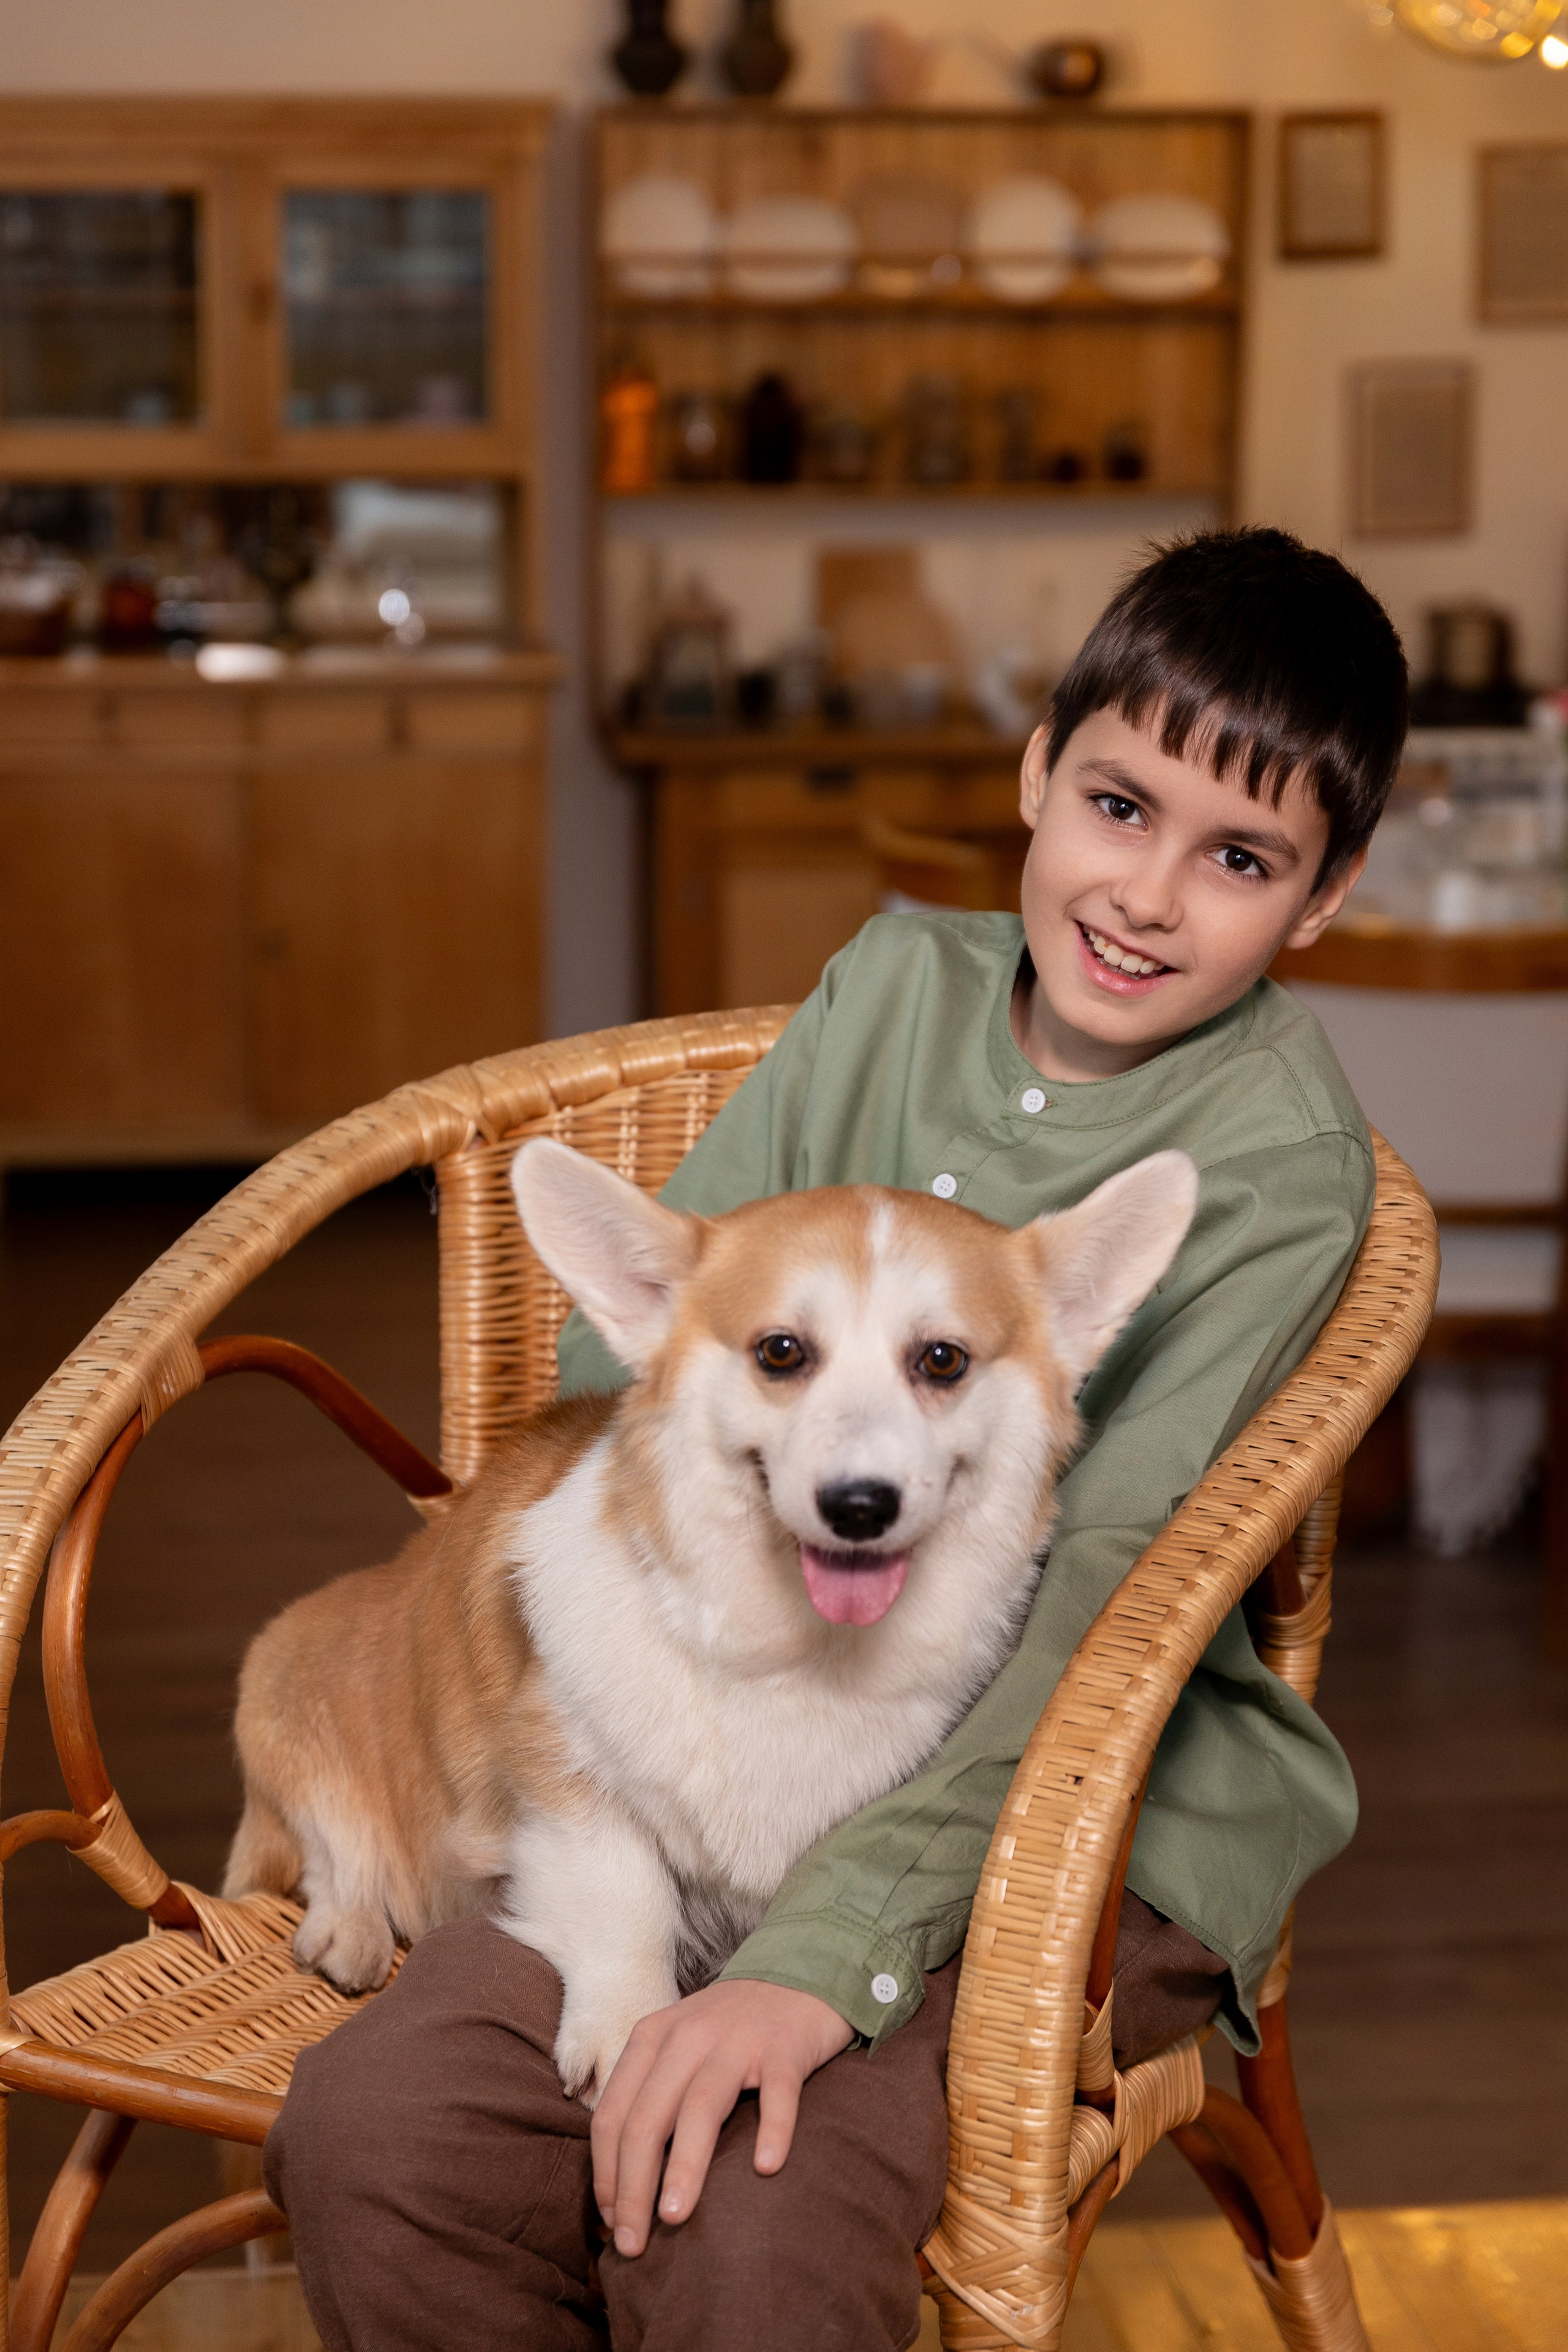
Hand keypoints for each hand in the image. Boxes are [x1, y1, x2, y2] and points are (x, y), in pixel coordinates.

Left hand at [590, 1978, 852, 2256]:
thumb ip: (649, 2096)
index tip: (609, 2222)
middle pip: (647, 2119)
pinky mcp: (785, 2047)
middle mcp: (687, 2036)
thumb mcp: (676, 2047)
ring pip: (700, 2108)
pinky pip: (778, 2093)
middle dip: (633, 2187)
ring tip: (674, 2218)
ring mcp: (738, 2040)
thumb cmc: (730, 2029)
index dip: (605, 2174)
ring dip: (684, 2166)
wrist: (800, 1971)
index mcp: (652, 2039)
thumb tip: (621, 2181)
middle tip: (632, 2245)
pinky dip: (772, 2130)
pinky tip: (766, 2168)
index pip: (612, 2115)